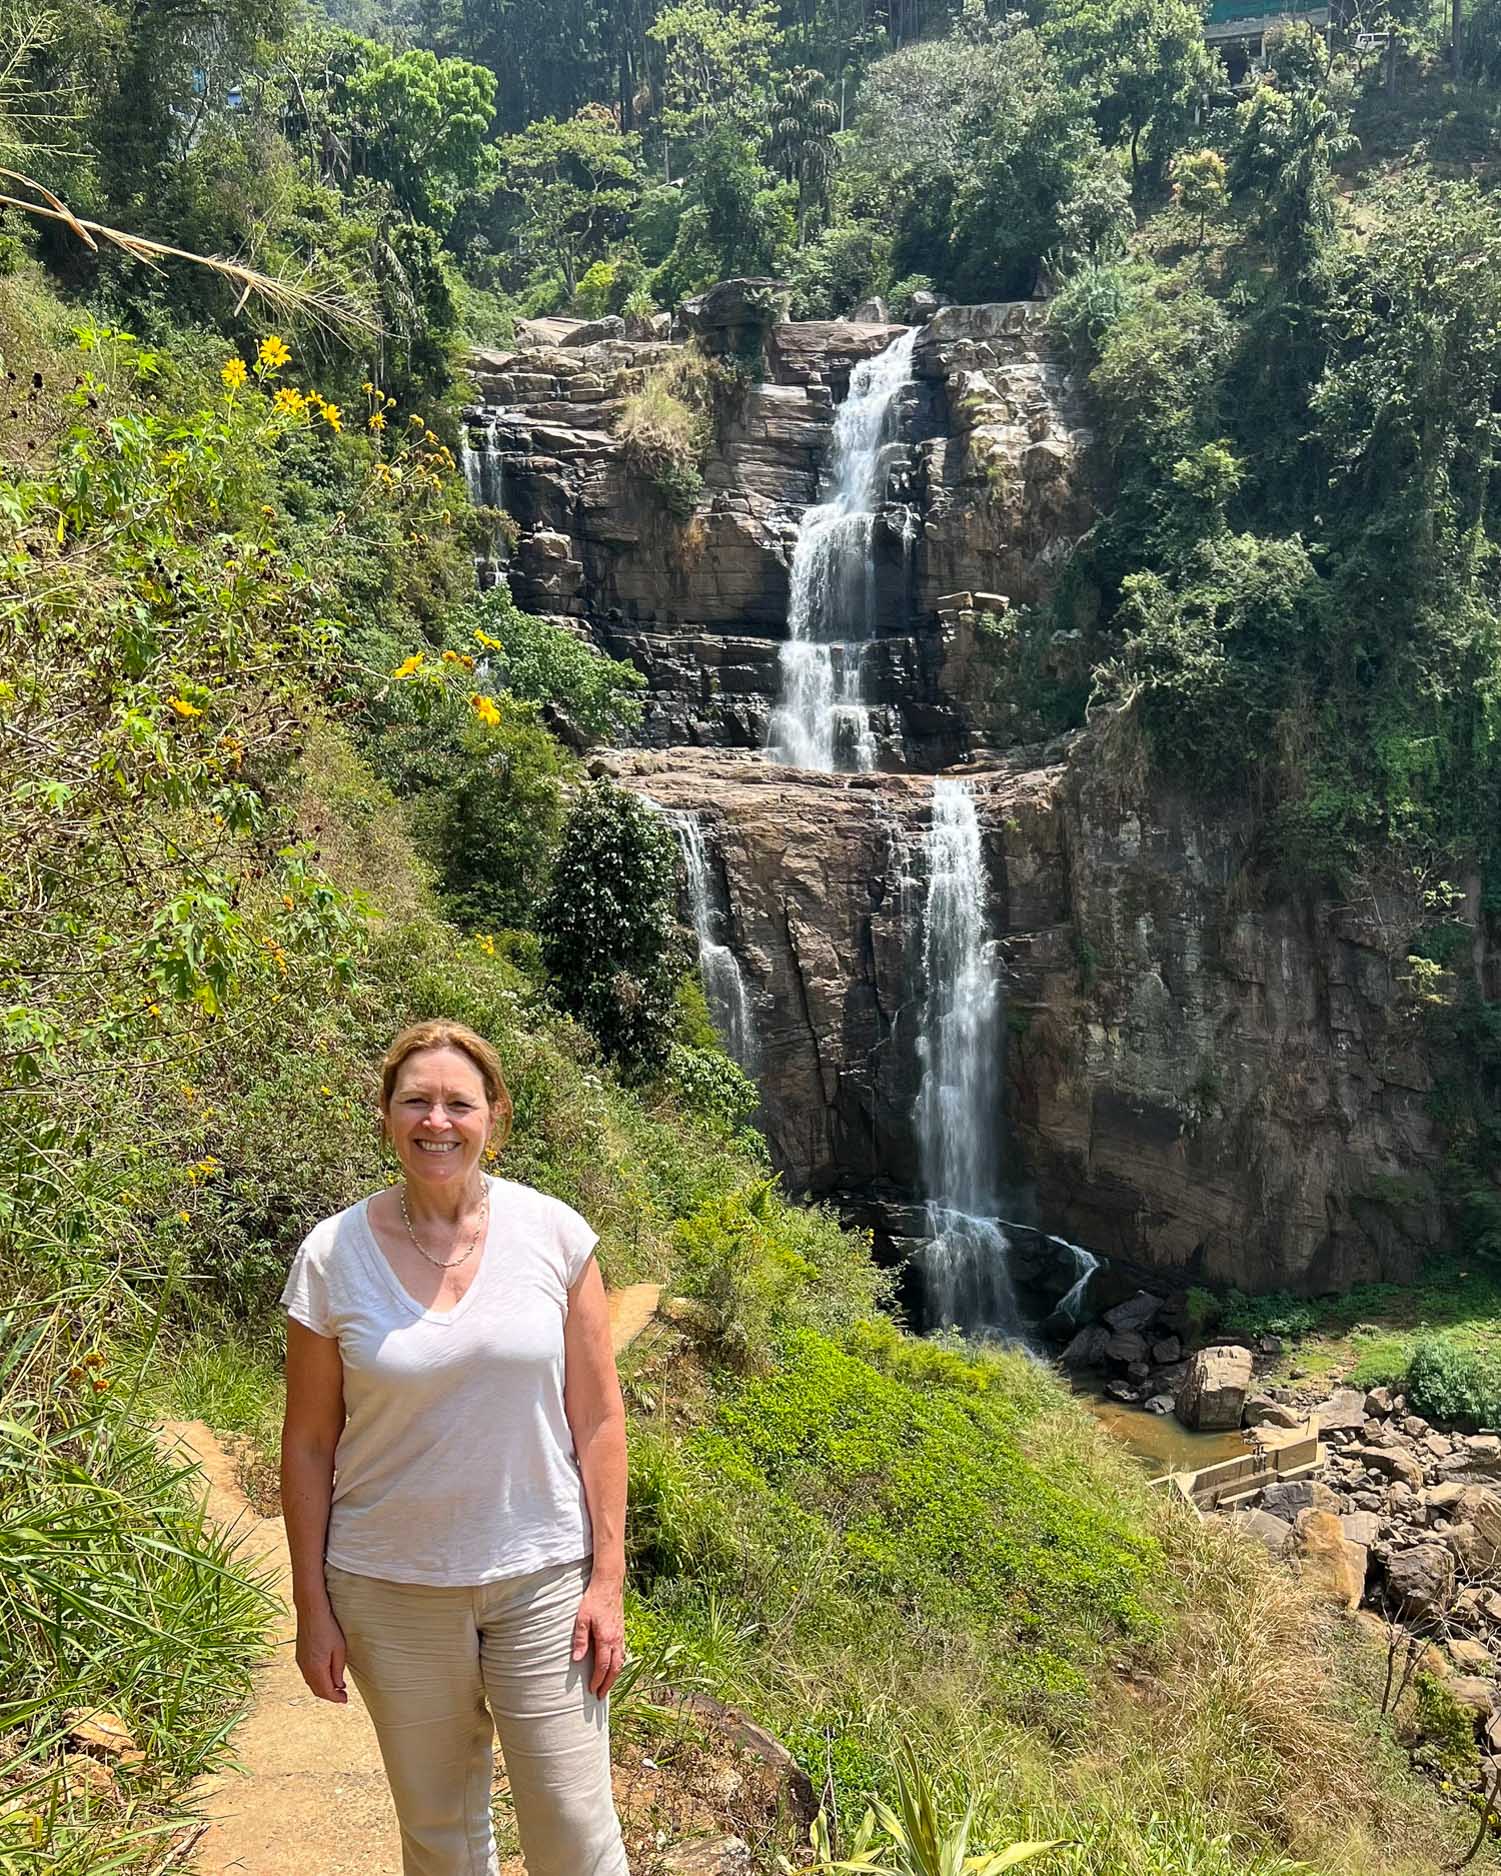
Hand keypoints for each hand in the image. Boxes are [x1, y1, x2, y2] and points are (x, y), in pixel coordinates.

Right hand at [295, 1602, 347, 1703]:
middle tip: (342, 1695)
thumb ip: (337, 1670)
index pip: (326, 1691)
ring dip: (323, 1688)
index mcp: (316, 1668)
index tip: (345, 1700)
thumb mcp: (339, 1650)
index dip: (336, 1698)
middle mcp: (306, 1669)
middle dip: (330, 1695)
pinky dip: (317, 1679)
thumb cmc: (328, 1628)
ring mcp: (301, 1663)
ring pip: (311, 1683)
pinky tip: (325, 1675)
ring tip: (336, 1686)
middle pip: (317, 1690)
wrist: (311, 1612)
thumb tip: (338, 1686)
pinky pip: (308, 1675)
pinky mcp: (299, 1656)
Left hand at [570, 1573, 624, 1697]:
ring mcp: (621, 1635)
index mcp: (606, 1638)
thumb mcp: (581, 1618)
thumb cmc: (593, 1599)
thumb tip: (576, 1660)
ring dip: (614, 1676)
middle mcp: (616, 1639)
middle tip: (601, 1696)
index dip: (597, 1680)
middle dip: (608, 1684)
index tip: (592, 1691)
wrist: (609, 1583)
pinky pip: (622, 1652)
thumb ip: (580, 1640)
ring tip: (607, 1685)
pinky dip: (618, 1664)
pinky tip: (614, 1666)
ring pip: (621, 1661)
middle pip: (615, 1668)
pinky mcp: (622, 1630)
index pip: (603, 1666)